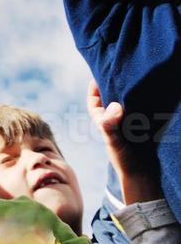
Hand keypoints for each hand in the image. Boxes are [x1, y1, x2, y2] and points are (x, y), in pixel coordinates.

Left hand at [87, 79, 161, 203]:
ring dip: (129, 91)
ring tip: (135, 76)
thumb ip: (110, 125)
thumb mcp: (114, 141)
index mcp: (103, 121)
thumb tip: (114, 106)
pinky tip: (150, 91)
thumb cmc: (125, 160)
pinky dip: (144, 100)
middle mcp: (115, 119)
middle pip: (110, 97)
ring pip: (126, 101)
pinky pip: (142, 108)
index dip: (94, 87)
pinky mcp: (145, 124)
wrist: (145, 175)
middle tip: (120, 68)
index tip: (98, 73)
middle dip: (113, 84)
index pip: (94, 100)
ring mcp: (130, 121)